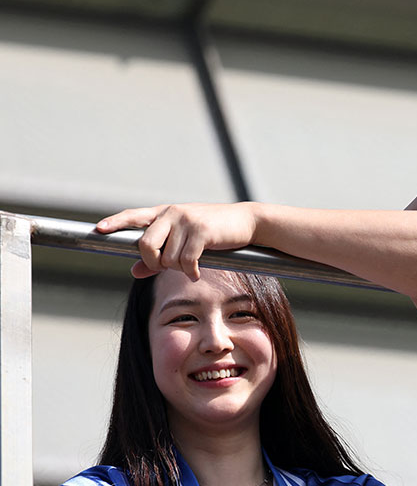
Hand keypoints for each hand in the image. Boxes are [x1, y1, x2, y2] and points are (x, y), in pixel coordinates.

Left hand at [96, 203, 258, 279]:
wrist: (248, 222)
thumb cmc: (215, 232)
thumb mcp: (185, 241)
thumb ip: (158, 256)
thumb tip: (134, 271)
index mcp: (165, 213)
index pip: (134, 216)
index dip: (115, 222)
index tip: (99, 229)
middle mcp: (173, 213)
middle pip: (145, 244)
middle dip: (153, 262)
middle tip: (165, 267)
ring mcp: (187, 220)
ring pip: (168, 258)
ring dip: (179, 269)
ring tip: (192, 265)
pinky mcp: (202, 230)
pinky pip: (186, 261)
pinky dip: (191, 272)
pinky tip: (198, 272)